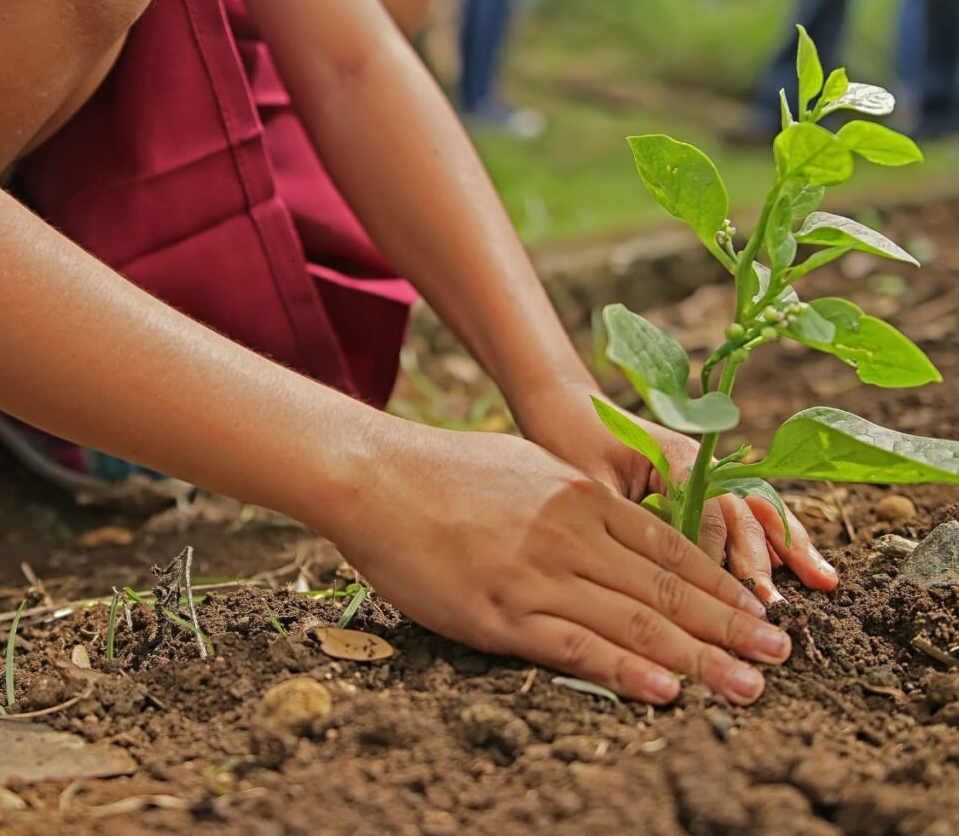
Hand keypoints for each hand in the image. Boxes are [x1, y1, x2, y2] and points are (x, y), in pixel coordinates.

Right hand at [329, 422, 792, 705]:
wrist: (379, 476)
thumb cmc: (449, 470)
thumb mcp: (529, 468)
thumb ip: (577, 501)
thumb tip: (613, 524)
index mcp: (582, 498)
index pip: (670, 549)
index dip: (721, 584)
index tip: (758, 610)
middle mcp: (573, 536)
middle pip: (667, 590)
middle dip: (730, 625)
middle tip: (780, 655)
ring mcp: (539, 575)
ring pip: (634, 623)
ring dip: (699, 657)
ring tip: (748, 684)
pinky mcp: (500, 612)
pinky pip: (574, 646)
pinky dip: (624, 671)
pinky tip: (665, 692)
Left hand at [514, 379, 838, 603]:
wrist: (566, 407)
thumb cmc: (571, 442)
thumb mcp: (590, 483)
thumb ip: (626, 519)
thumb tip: (650, 572)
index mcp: (675, 457)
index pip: (707, 513)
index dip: (715, 558)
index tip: (723, 599)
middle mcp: (701, 463)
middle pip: (741, 513)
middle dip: (761, 560)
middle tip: (774, 607)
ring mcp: (707, 472)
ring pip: (756, 511)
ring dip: (788, 546)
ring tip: (824, 581)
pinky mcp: (704, 485)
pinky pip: (747, 511)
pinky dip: (777, 537)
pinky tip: (807, 566)